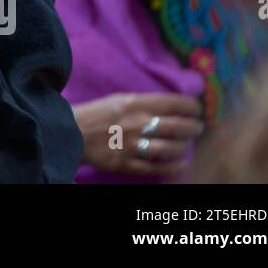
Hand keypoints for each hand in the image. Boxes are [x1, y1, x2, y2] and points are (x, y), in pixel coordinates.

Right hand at [74, 92, 203, 177]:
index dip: (192, 107)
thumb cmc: (97, 113)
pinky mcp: (127, 164)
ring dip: (184, 147)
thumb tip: (173, 107)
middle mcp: (137, 124)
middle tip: (196, 128)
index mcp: (135, 103)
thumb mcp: (120, 99)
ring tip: (187, 144)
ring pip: (171, 148)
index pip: (175, 103)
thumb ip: (145, 103)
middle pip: (178, 127)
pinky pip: (157, 168)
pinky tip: (180, 163)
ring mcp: (132, 145)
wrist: (71, 131)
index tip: (196, 110)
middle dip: (193, 128)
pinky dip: (174, 167)